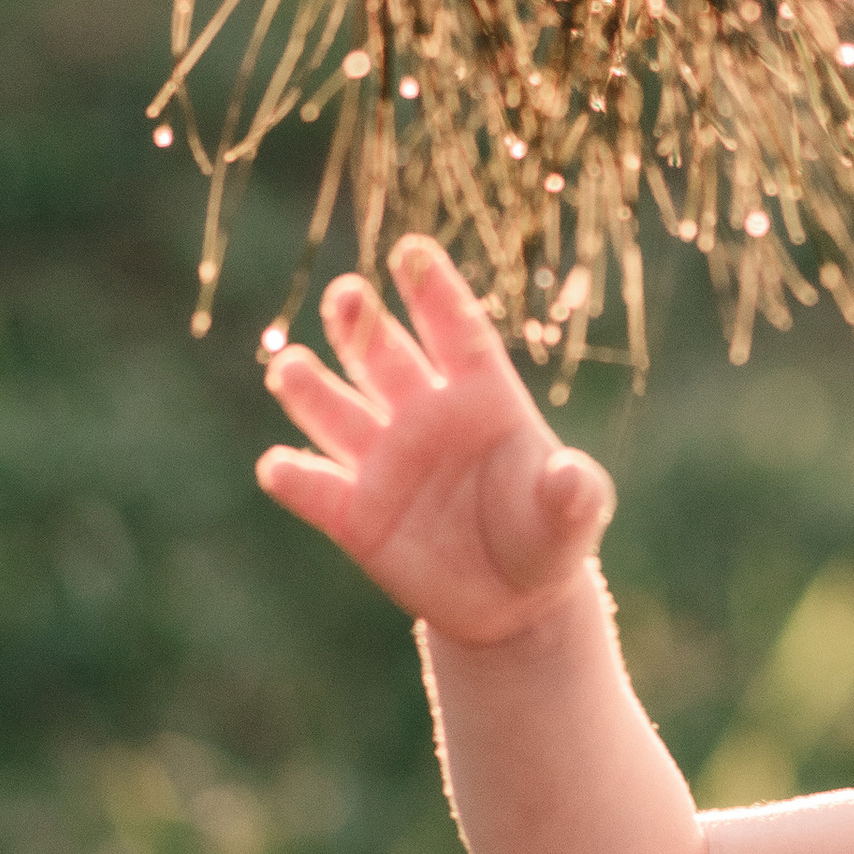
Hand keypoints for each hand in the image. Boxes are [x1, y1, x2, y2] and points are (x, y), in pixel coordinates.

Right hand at [256, 239, 614, 648]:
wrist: (512, 601)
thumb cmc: (546, 537)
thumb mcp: (573, 519)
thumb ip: (574, 494)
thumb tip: (570, 478)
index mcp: (482, 398)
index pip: (457, 333)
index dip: (435, 293)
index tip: (412, 252)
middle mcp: (423, 417)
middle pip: (384, 357)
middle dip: (362, 325)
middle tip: (347, 295)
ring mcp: (384, 463)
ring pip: (335, 411)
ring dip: (310, 388)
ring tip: (290, 370)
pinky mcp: (355, 516)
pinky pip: (316, 489)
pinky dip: (294, 477)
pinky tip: (279, 467)